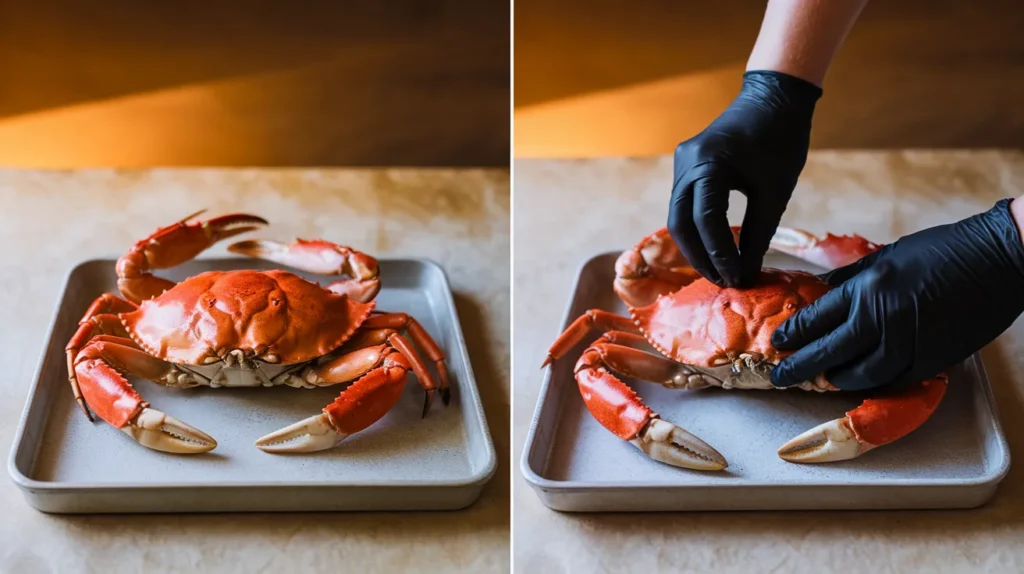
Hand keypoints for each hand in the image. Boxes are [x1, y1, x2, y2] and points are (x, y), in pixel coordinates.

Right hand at [668, 70, 822, 286]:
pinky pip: (685, 204)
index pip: (706, 220)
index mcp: (709, 163)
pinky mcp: (686, 166)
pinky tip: (714, 247)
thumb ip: (758, 235)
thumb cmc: (781, 140)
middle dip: (700, 256)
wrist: (773, 97)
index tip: (736, 279)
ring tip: (719, 270)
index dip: (719, 254)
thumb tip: (746, 273)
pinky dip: (698, 228)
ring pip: (679, 216)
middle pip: (680, 223)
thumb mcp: (775, 192)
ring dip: (697, 246)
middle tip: (721, 281)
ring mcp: (681, 163)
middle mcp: (686, 163)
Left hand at [770, 199, 1023, 390]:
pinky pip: (893, 380)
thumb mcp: (886, 256)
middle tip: (780, 377)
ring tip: (822, 381)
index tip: (778, 343)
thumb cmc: (941, 251)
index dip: (793, 334)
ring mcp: (908, 342)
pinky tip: (860, 381)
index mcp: (867, 287)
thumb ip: (852, 279)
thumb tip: (822, 293)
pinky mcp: (933, 359)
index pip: (816, 318)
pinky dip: (873, 383)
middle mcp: (881, 318)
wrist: (996, 260)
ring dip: (836, 380)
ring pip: (860, 374)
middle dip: (799, 367)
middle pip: (828, 352)